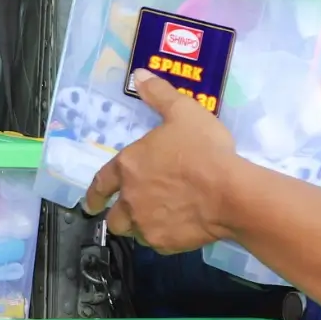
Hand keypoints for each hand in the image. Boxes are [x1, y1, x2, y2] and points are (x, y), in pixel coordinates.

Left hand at [81, 73, 242, 253]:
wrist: (230, 192)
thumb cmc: (204, 150)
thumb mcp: (183, 112)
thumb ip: (159, 94)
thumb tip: (139, 75)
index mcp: (128, 166)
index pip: (100, 184)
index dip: (94, 195)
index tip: (90, 204)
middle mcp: (130, 199)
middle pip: (114, 217)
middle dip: (119, 215)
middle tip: (131, 213)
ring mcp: (146, 224)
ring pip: (133, 232)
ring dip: (139, 227)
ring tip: (156, 221)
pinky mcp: (165, 243)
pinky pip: (158, 243)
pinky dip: (164, 236)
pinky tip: (179, 228)